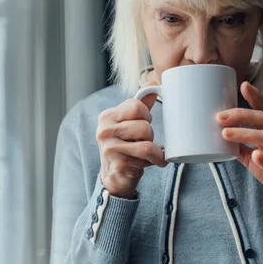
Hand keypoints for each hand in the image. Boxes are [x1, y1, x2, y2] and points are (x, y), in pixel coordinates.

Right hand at [96, 83, 166, 198]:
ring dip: (154, 147)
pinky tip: (157, 161)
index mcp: (107, 117)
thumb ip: (139, 107)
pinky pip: (147, 154)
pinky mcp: (119, 162)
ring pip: (146, 138)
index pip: (136, 106)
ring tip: (149, 152)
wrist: (115, 178)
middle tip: (144, 142)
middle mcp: (104, 130)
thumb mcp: (128, 125)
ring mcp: (110, 148)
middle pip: (144, 124)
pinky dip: (158, 158)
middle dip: (150, 135)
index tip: (143, 124)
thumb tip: (152, 86)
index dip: (146, 115)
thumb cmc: (124, 148)